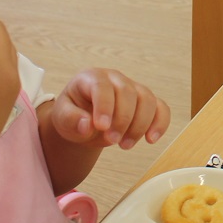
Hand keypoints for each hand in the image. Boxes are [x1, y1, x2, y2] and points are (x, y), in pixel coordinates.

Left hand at [45, 69, 170, 149]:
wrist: (84, 121)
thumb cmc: (73, 115)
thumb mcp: (62, 119)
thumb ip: (71, 120)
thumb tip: (87, 125)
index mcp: (92, 77)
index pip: (102, 86)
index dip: (104, 106)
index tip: (101, 127)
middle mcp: (115, 79)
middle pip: (128, 92)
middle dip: (122, 119)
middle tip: (112, 141)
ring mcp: (133, 88)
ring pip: (147, 99)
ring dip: (140, 125)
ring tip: (125, 145)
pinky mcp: (146, 103)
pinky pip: (161, 108)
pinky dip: (160, 123)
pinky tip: (151, 139)